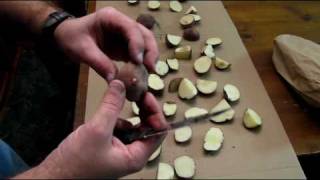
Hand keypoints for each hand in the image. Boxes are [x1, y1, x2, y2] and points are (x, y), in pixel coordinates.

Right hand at [34, 80, 166, 177]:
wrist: (54, 176)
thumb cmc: (76, 162)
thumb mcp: (97, 129)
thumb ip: (111, 105)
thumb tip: (121, 85)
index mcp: (136, 156)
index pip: (159, 132)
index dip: (155, 112)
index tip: (146, 96)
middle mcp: (131, 154)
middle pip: (147, 127)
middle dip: (143, 109)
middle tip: (137, 92)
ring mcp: (120, 150)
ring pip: (133, 126)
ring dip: (129, 112)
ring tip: (122, 98)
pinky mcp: (109, 146)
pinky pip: (119, 128)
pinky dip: (115, 117)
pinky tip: (107, 112)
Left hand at [54, 7, 158, 80]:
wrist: (66, 37)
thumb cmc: (72, 38)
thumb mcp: (82, 50)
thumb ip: (99, 63)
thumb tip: (115, 80)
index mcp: (111, 18)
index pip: (131, 28)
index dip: (137, 44)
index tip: (138, 61)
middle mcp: (122, 24)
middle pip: (144, 34)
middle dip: (149, 51)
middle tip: (151, 69)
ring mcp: (125, 34)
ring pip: (145, 43)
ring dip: (150, 57)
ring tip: (150, 72)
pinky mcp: (126, 45)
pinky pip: (139, 53)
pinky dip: (142, 63)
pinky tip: (142, 74)